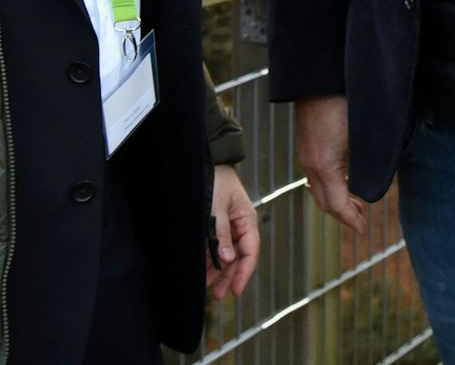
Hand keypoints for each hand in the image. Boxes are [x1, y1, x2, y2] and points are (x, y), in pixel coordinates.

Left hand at [205, 164, 259, 299]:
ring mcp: (229, 225)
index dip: (244, 273)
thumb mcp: (216, 208)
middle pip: (238, 257)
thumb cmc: (215, 179)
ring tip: (208, 286)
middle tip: (219, 295)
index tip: (235, 290)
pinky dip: (211, 258)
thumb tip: (227, 259)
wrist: (205, 160)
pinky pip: (217, 245)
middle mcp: (240, 225)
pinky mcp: (216, 223)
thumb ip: (221, 234)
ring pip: (227, 254)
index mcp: (246, 219)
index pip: (250, 252)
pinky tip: (204, 269)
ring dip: (218, 270)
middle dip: (229, 277)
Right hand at [295, 95, 366, 232]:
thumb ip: (367, 162)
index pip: (336, 204)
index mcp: (324, 165)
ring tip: (354, 201)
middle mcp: (310, 162)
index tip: (362, 228)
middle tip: (360, 219)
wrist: (322, 75)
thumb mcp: (363, 137)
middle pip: (324, 200)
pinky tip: (343, 177)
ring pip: (318, 186)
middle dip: (342, 213)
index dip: (349, 219)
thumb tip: (376, 181)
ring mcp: (306, 151)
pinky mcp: (306, 141)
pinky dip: (329, 183)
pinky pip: (315, 172)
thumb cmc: (346, 101)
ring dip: (335, 198)